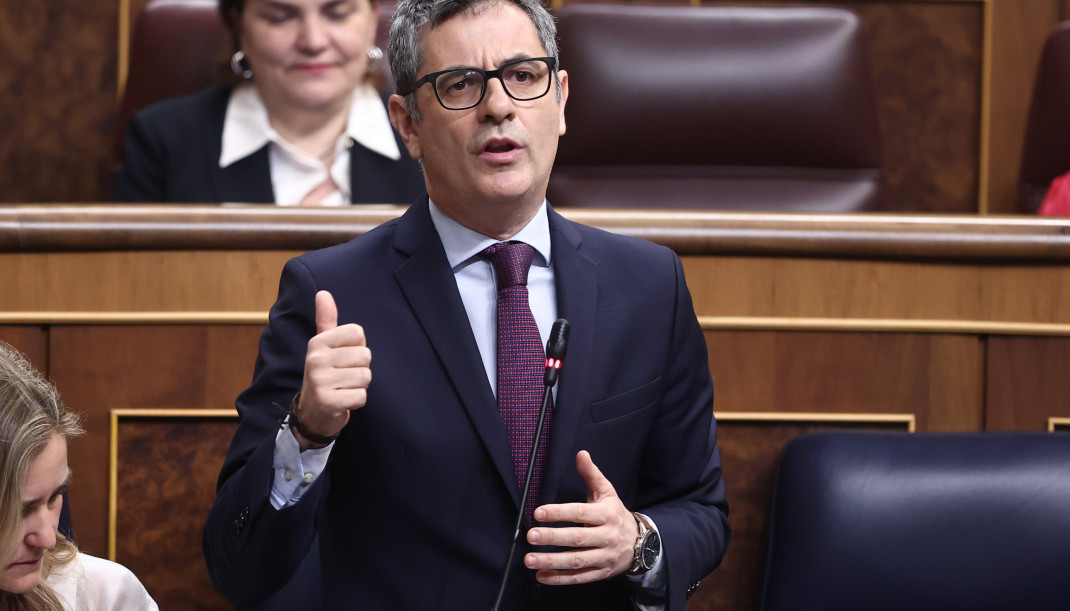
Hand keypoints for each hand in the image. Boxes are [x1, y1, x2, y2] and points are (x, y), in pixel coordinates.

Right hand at [294, 291, 371, 450]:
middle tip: (343, 377)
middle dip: (360, 369)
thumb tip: (323, 293)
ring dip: (359, 386)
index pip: (358, 333)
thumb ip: (326, 320)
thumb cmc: (324, 374)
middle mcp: (316, 360)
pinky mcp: (329, 402)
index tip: (343, 358)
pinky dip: (357, 401)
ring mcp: (320, 381)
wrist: (312, 413)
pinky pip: (362, 396)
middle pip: (365, 356)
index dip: (357, 347)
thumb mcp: (322, 346)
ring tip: (343, 388)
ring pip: (366, 377)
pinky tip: (343, 401)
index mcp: (317, 343)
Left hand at [523, 450, 636, 584]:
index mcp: (606, 514)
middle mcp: (606, 536)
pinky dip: (559, 578)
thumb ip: (591, 474)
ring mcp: (604, 557)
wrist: (642, 543)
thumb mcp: (608, 492)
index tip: (538, 512)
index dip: (559, 512)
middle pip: (577, 538)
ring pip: (576, 561)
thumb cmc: (616, 515)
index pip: (580, 513)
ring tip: (529, 559)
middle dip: (553, 537)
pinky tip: (541, 576)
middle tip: (531, 536)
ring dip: (551, 561)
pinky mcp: (600, 573)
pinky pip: (579, 578)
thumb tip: (581, 454)